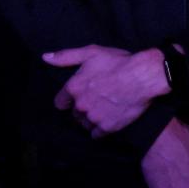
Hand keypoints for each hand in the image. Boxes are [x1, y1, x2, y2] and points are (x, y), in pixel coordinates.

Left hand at [45, 44, 167, 136]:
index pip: (60, 102)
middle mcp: (81, 105)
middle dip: (81, 108)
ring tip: (103, 109)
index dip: (68, 99)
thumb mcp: (90, 52)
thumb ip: (66, 57)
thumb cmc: (117, 62)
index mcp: (74, 87)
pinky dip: (100, 129)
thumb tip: (45, 57)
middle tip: (95, 99)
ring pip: (84, 124)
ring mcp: (94, 118)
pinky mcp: (108, 128)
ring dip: (90, 119)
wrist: (143, 76)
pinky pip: (96, 134)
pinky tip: (108, 119)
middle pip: (74, 114)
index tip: (77, 95)